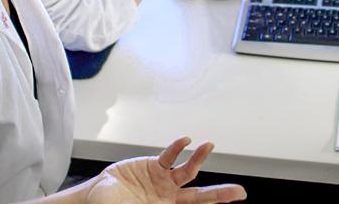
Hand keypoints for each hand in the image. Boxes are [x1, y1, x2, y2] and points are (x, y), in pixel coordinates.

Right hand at [86, 137, 246, 203]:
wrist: (98, 194)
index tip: (229, 201)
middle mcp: (169, 197)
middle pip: (200, 197)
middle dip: (221, 194)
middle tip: (240, 192)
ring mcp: (164, 181)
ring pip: (188, 172)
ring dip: (200, 159)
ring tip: (209, 146)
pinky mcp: (155, 166)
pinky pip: (169, 156)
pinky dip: (177, 148)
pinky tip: (186, 141)